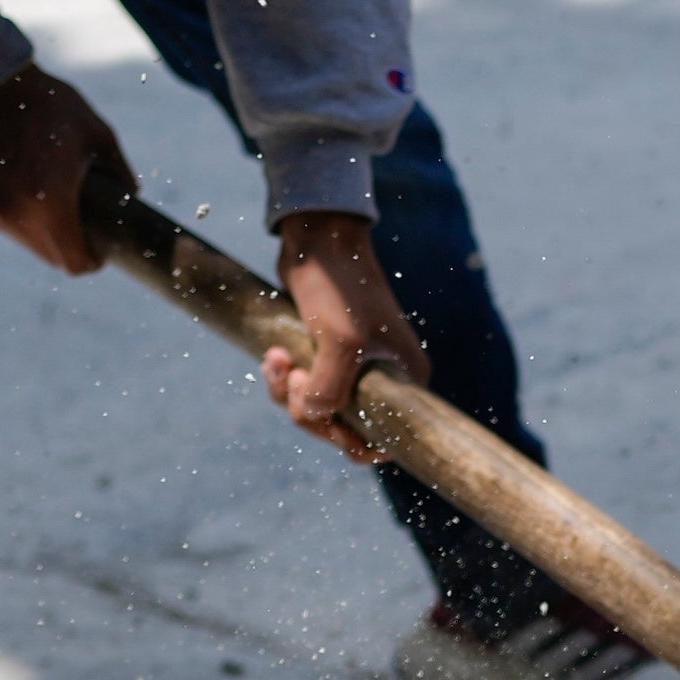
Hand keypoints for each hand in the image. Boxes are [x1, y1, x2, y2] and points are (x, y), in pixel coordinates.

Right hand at [0, 66, 130, 275]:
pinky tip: (24, 183)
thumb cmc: (47, 105)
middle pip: (52, 257)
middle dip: (70, 245)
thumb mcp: (98, 135)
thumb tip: (133, 196)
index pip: (76, 263)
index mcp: (50, 206)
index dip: (93, 259)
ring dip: (43, 230)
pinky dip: (18, 213)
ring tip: (52, 197)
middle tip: (81, 220)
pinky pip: (3, 221)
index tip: (100, 245)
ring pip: (25, 242)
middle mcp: (15, 217)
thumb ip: (121, 173)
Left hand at [266, 212, 426, 456]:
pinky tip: (273, 354)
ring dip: (287, 391)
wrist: (320, 238)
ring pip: (317, 406)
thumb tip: (314, 417)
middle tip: (291, 377)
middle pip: (342, 426)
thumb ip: (328, 392)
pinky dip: (283, 377)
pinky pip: (303, 385)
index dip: (348, 441)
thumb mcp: (339, 344)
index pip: (382, 439)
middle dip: (308, 409)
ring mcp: (355, 366)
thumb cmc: (340, 287)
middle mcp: (385, 378)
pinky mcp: (327, 353)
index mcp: (406, 381)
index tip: (324, 420)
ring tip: (275, 359)